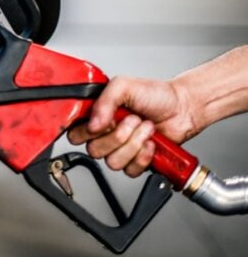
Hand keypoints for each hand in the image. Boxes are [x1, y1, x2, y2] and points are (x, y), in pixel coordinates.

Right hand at [67, 76, 196, 176]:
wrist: (183, 108)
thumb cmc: (156, 94)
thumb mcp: (124, 86)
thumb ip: (104, 100)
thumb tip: (93, 123)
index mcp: (96, 115)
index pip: (75, 133)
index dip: (87, 132)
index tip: (104, 122)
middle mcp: (105, 133)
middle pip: (93, 150)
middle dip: (117, 136)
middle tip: (132, 120)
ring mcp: (119, 149)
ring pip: (112, 162)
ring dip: (133, 144)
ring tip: (145, 128)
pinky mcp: (135, 162)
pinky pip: (129, 170)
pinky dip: (143, 156)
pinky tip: (150, 143)